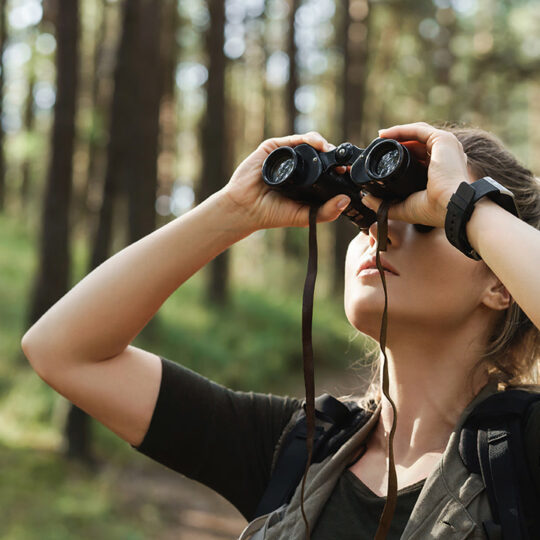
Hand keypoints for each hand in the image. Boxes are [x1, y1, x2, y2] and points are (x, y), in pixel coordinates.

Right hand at [220, 132, 350, 230]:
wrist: (246, 207)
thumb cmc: (272, 214)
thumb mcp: (304, 216)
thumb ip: (326, 212)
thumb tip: (346, 201)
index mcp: (306, 183)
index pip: (327, 171)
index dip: (340, 170)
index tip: (350, 173)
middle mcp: (298, 168)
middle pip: (321, 156)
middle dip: (334, 157)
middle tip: (344, 163)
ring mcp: (287, 157)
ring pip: (311, 145)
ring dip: (325, 146)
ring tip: (332, 152)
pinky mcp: (275, 147)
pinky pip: (296, 139)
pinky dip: (310, 139)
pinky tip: (319, 145)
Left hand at [362, 122, 469, 227]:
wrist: (451, 207)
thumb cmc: (434, 211)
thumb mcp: (404, 207)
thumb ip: (385, 204)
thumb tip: (365, 199)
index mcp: (440, 171)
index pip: (418, 157)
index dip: (399, 156)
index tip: (381, 159)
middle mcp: (445, 156)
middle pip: (416, 144)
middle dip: (396, 144)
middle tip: (377, 147)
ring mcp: (446, 146)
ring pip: (417, 134)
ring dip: (397, 134)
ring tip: (379, 138)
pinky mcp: (443, 140)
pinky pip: (418, 129)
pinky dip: (401, 130)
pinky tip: (385, 135)